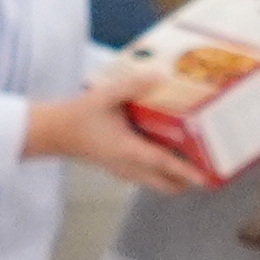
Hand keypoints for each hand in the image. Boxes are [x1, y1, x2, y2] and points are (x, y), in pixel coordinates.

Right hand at [22, 82, 213, 193]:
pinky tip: (164, 154)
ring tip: (192, 163)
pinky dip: (159, 172)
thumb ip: (132, 85)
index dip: (186, 172)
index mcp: (128, 151)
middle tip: (207, 171)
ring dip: (173, 178)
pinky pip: (145, 177)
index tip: (206, 179)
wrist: (52, 133)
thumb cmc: (77, 116)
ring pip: (155, 183)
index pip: (163, 164)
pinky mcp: (117, 167)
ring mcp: (122, 170)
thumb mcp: (104, 96)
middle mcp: (128, 166)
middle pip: (164, 184)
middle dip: (186, 181)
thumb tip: (160, 75)